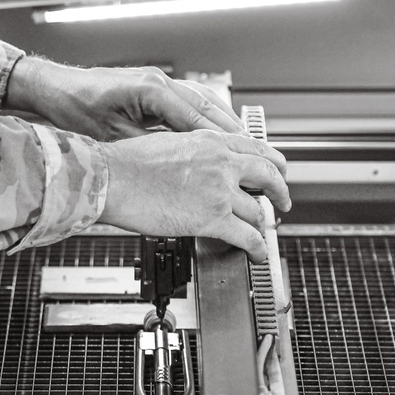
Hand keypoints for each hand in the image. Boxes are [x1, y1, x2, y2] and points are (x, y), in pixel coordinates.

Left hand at [6, 56, 242, 140]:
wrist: (55, 88)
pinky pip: (188, 101)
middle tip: (258, 153)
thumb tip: (178, 167)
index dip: (224, 140)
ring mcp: (157, 81)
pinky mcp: (152, 87)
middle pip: (208, 107)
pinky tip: (217, 134)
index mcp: (151, 90)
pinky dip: (206, 118)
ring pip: (203, 102)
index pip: (198, 118)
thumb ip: (148, 148)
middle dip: (234, 131)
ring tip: (246, 147)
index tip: (245, 156)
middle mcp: (159, 81)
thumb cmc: (75, 107)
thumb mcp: (113, 136)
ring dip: (224, 123)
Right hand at [99, 130, 290, 262]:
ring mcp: (219, 191)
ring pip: (257, 210)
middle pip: (269, 175)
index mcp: (210, 141)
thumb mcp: (168, 142)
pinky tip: (257, 253)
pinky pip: (248, 236)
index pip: (255, 149)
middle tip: (282, 200)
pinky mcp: (213, 218)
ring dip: (262, 224)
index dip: (271, 163)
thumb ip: (193, 150)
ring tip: (260, 233)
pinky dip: (258, 248)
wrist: (112, 178)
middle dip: (280, 191)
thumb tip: (199, 165)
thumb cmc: (127, 162)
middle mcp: (221, 163)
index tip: (274, 172)